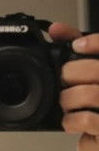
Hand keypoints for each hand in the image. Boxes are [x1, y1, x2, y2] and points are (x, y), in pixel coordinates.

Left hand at [49, 22, 98, 150]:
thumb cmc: (96, 109)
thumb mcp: (86, 78)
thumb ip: (76, 52)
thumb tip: (57, 29)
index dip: (94, 42)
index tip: (76, 46)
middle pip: (96, 70)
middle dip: (70, 75)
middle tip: (63, 82)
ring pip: (91, 93)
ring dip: (68, 99)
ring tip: (66, 104)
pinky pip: (88, 119)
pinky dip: (71, 120)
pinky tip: (70, 121)